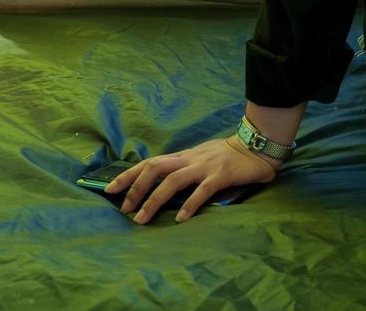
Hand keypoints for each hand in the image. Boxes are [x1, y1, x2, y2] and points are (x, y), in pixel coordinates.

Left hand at [105, 136, 280, 224]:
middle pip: (155, 168)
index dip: (128, 175)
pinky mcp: (221, 175)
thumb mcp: (200, 159)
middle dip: (135, 188)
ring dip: (154, 200)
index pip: (149, 163)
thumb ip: (184, 169)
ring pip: (173, 180)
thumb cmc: (227, 157)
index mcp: (183, 156)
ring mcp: (205, 166)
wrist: (256, 147)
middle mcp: (190, 159)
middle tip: (124, 210)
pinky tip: (180, 219)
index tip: (109, 190)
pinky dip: (189, 204)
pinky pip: (202, 190)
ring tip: (142, 219)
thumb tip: (160, 187)